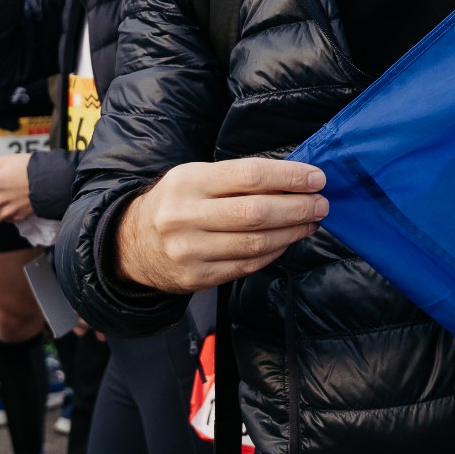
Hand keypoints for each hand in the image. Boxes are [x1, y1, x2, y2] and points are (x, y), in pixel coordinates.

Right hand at [115, 158, 329, 292]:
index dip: (288, 177)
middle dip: (297, 208)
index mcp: (188, 182)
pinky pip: (248, 265)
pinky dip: (274, 252)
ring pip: (255, 243)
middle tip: (322, 203)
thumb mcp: (196, 177)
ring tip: (312, 221)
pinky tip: (288, 240)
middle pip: (256, 213)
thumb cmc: (177, 202)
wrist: (133, 245)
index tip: (316, 178)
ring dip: (292, 232)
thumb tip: (294, 180)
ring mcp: (190, 251)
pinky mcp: (198, 278)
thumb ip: (238, 178)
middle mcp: (186, 216)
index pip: (249, 175)